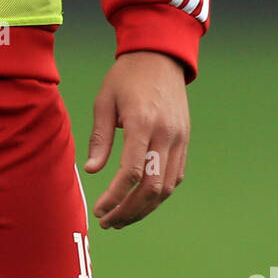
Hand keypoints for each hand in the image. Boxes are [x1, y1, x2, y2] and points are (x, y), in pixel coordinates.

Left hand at [83, 51, 189, 228]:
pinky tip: (141, 199)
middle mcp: (165, 135)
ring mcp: (179, 139)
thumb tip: (92, 171)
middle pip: (152, 188)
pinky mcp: (185, 140)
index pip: (130, 173)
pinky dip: (159, 193)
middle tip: (109, 222)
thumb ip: (100, 137)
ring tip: (122, 217)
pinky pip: (175, 176)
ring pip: (167, 187)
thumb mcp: (104, 100)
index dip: (115, 197)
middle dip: (130, 211)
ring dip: (145, 208)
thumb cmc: (126, 76)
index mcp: (142, 123)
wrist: (159, 56)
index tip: (99, 209)